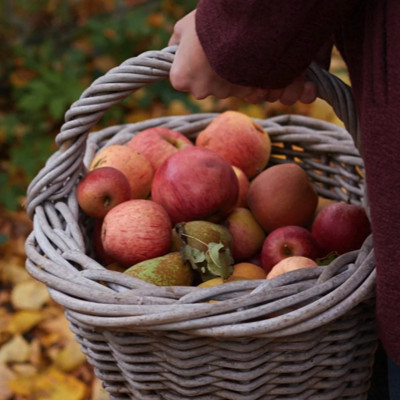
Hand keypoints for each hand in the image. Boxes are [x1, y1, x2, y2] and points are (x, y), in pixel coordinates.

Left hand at [168, 10, 316, 104]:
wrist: (244, 23)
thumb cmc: (209, 23)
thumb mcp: (184, 27)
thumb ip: (175, 43)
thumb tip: (173, 50)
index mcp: (181, 79)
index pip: (181, 79)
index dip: (189, 65)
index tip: (196, 54)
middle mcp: (200, 92)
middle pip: (203, 86)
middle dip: (209, 72)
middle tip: (217, 51)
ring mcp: (223, 94)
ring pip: (224, 88)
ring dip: (228, 75)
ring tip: (234, 52)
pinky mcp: (243, 93)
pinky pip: (242, 88)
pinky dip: (244, 78)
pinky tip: (245, 60)